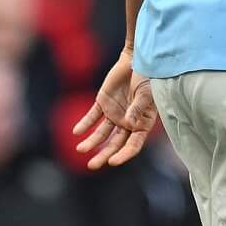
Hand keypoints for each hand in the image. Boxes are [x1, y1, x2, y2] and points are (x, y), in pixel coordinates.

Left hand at [74, 53, 158, 169]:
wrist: (138, 59)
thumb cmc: (148, 77)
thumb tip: (129, 124)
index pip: (133, 145)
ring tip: (80, 149)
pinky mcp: (103, 103)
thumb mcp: (145, 93)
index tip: (112, 162)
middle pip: (115, 144)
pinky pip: (92, 116)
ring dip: (91, 142)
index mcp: (142, 124)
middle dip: (104, 155)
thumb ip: (137, 108)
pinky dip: (84, 124)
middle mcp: (128, 122)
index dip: (123, 155)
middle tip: (92, 165)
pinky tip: (76, 132)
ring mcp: (114, 114)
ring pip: (102, 133)